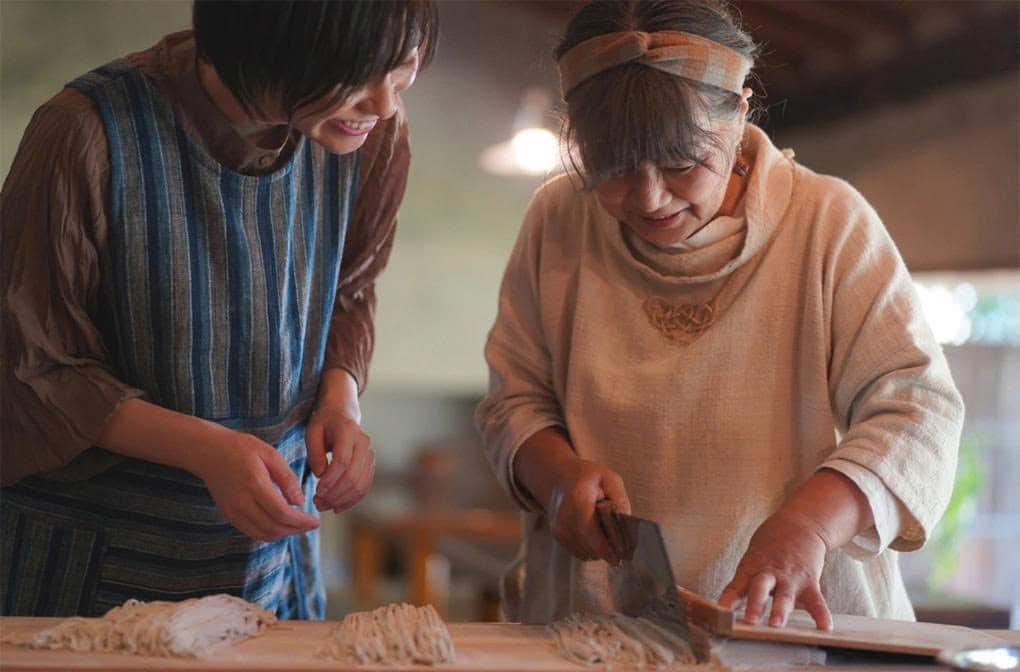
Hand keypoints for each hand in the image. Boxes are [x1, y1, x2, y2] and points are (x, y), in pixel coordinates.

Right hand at [192, 429, 319, 541]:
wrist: (208, 452)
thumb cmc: (241, 448)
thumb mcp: (269, 454)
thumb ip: (286, 478)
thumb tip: (300, 501)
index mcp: (255, 484)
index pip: (282, 513)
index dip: (301, 522)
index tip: (315, 521)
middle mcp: (242, 502)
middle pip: (274, 528)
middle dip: (296, 530)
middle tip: (310, 525)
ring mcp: (233, 511)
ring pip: (263, 534)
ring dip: (284, 534)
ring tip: (298, 526)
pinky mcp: (228, 515)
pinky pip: (252, 532)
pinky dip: (269, 533)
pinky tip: (281, 525)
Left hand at [305, 405, 374, 512]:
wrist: (342, 412)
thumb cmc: (324, 422)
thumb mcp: (312, 432)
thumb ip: (314, 453)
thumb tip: (321, 475)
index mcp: (348, 431)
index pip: (342, 461)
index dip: (330, 480)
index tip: (316, 492)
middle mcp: (363, 442)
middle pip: (353, 475)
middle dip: (335, 494)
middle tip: (317, 503)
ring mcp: (370, 453)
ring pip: (361, 484)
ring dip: (342, 500)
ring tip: (324, 506)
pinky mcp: (370, 464)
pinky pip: (365, 486)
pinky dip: (352, 499)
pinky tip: (338, 507)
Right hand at [545, 458, 629, 563]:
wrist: (557, 477)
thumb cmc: (585, 477)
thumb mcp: (609, 479)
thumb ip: (620, 502)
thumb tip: (626, 527)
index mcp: (577, 501)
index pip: (590, 531)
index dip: (605, 549)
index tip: (618, 560)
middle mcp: (564, 518)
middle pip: (591, 547)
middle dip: (609, 546)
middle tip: (616, 530)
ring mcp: (559, 530)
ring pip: (588, 553)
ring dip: (600, 547)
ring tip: (602, 525)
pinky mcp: (559, 538)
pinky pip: (582, 552)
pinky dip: (592, 547)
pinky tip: (594, 530)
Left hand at [718, 511, 832, 629]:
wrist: (801, 524)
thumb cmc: (770, 545)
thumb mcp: (752, 559)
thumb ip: (744, 583)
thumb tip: (728, 607)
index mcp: (751, 568)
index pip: (735, 586)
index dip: (727, 599)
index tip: (719, 612)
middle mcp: (769, 574)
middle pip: (759, 589)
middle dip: (754, 605)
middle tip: (749, 621)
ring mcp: (790, 578)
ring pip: (784, 596)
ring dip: (780, 610)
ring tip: (777, 624)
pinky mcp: (809, 581)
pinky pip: (816, 601)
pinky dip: (821, 615)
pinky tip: (825, 629)